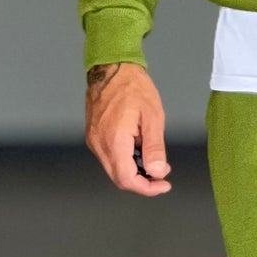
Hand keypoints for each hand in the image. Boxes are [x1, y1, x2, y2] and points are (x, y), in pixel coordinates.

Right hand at [85, 61, 171, 195]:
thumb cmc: (133, 86)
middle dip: (143, 180)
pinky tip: (138, 147)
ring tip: (152, 155)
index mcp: (114, 140)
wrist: (112, 67)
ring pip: (114, 169)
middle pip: (119, 178)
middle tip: (162, 172)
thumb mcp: (152, 117)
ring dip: (134, 170)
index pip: (127, 179)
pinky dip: (125, 159)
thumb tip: (158, 172)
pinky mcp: (93, 135)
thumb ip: (154, 148)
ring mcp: (94, 140)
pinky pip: (109, 157)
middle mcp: (99, 144)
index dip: (147, 188)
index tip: (163, 184)